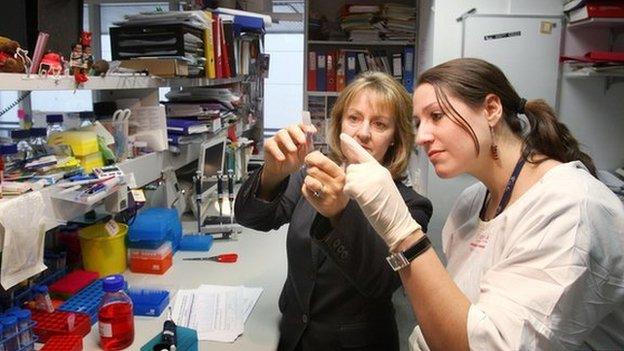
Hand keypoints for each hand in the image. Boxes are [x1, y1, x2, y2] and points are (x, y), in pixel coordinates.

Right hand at [261, 124, 315, 189]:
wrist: (281, 172)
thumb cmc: (293, 161)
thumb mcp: (303, 156)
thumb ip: (307, 147)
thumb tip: (310, 138)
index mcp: (297, 134)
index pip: (302, 126)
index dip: (307, 127)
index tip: (312, 131)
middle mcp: (288, 134)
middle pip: (292, 127)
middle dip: (298, 133)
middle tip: (303, 141)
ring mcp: (277, 138)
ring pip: (281, 134)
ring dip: (288, 141)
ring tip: (293, 150)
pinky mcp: (268, 144)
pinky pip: (271, 144)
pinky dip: (277, 151)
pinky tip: (282, 158)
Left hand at [301, 151, 348, 218]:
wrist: (341, 208)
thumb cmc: (337, 187)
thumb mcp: (336, 173)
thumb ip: (325, 162)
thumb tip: (314, 153)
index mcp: (340, 174)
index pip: (322, 161)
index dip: (312, 158)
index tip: (309, 159)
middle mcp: (336, 185)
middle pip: (313, 170)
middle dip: (309, 169)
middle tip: (312, 172)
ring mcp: (329, 195)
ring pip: (309, 180)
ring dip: (308, 180)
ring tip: (313, 182)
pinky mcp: (321, 204)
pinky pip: (306, 191)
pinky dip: (306, 189)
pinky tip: (313, 191)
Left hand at [340, 133, 421, 250]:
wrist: (398, 222)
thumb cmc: (390, 209)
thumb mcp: (383, 186)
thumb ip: (371, 175)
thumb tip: (354, 169)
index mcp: (381, 169)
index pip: (363, 154)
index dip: (351, 145)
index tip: (342, 136)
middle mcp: (375, 170)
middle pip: (352, 168)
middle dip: (353, 180)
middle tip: (365, 194)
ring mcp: (369, 178)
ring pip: (348, 177)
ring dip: (352, 188)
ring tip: (366, 198)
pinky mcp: (362, 187)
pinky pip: (347, 187)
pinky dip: (351, 195)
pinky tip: (361, 201)